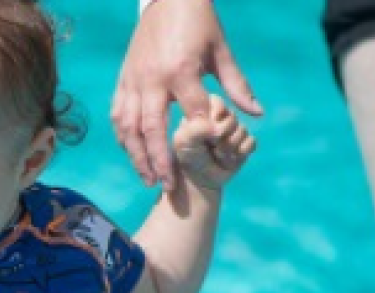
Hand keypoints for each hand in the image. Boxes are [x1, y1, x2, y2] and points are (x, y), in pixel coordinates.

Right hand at [112, 0, 261, 190]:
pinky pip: (118, 115)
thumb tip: (256, 114)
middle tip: (167, 186)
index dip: (199, 136)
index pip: (190, 111)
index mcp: (180, 70)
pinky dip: (123, 137)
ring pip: (128, 126)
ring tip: (147, 178)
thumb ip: (237, 85)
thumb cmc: (200, 24)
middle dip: (159, 160)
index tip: (207, 158)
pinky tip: (132, 153)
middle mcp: (152, 80)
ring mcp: (133, 81)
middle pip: (152, 129)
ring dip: (136, 155)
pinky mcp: (123, 80)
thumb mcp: (222, 51)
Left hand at [171, 95, 255, 191]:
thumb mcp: (183, 141)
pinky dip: (239, 154)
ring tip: (216, 154)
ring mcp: (235, 128)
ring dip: (228, 148)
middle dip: (220, 137)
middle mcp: (221, 116)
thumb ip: (197, 128)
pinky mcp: (246, 142)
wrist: (198, 179)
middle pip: (232, 117)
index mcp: (203, 109)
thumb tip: (220, 127)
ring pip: (243, 130)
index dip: (214, 117)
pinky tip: (229, 159)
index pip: (217, 101)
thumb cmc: (187, 156)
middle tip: (209, 147)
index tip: (205, 131)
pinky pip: (251, 142)